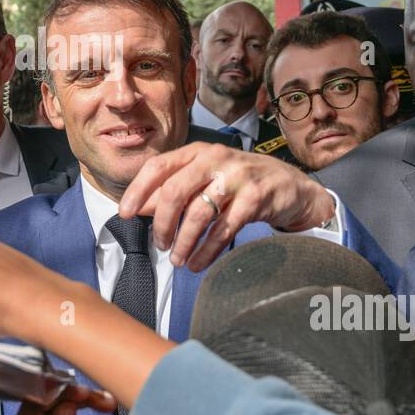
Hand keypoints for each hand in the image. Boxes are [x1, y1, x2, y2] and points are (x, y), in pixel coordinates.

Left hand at [0, 385, 116, 414]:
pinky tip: (82, 404)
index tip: (89, 393)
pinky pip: (42, 412)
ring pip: (45, 403)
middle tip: (104, 401)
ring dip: (72, 400)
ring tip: (101, 402)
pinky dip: (64, 408)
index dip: (64, 392)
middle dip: (74, 396)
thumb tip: (68, 405)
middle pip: (42, 400)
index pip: (38, 402)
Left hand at [118, 142, 335, 271]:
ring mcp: (237, 177)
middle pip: (175, 191)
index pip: (158, 166)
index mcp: (197, 151)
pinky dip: (207, 251)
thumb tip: (140, 207)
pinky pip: (224, 229)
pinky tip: (197, 263)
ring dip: (184, 242)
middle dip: (163, 223)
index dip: (138, 190)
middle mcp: (215, 159)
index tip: (125, 213)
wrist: (289, 185)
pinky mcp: (255, 198)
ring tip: (177, 260)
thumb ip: (172, 190)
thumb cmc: (238, 181)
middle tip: (159, 245)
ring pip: (199, 213)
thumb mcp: (204, 178)